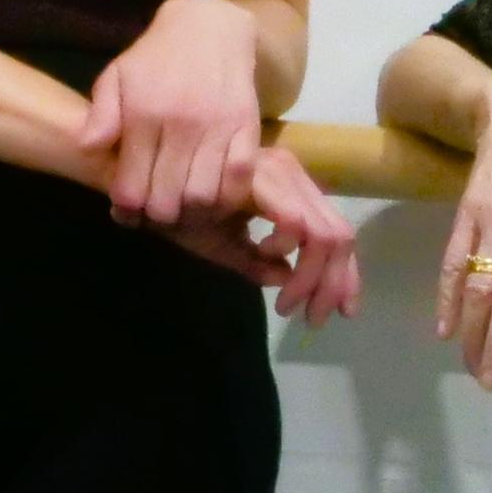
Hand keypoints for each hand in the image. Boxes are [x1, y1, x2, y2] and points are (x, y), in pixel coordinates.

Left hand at [79, 0, 270, 232]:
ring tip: (184, 211)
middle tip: (156, 214)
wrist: (209, 28)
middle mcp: (181, 124)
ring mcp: (217, 128)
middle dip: (159, 217)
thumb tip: (87, 148)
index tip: (126, 213)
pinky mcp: (247, 129)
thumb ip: (101, 114)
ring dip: (193, 215)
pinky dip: (226, 201)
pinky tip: (214, 200)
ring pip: (204, 198)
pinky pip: (239, 181)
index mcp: (144, 114)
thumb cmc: (156, 58)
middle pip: (169, 200)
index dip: (127, 210)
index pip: (133, 186)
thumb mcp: (118, 76)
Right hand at [161, 142, 363, 326]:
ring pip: (326, 235)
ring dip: (314, 278)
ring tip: (288, 305)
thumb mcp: (229, 248)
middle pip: (340, 235)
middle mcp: (292, 175)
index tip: (342, 312)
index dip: (347, 276)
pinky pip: (297, 222)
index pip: (337, 233)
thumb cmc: (182, 214)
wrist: (145, 189)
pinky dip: (288, 250)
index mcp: (291, 188)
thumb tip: (288, 281)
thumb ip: (262, 265)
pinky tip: (266, 259)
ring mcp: (279, 173)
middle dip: (335, 285)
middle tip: (314, 319)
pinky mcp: (261, 178)